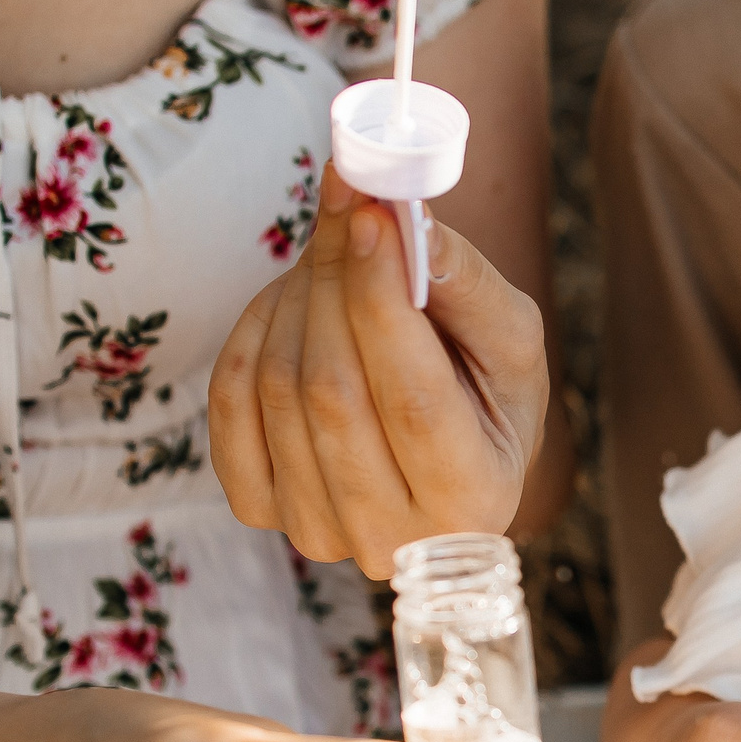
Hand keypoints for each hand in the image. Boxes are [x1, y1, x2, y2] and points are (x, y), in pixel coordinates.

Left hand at [210, 163, 548, 576]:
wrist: (449, 452)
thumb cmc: (489, 394)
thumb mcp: (510, 340)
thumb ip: (463, 282)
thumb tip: (400, 216)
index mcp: (471, 501)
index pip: (411, 400)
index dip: (381, 302)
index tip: (372, 216)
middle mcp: (389, 537)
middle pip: (330, 390)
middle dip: (334, 278)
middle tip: (348, 204)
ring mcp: (314, 529)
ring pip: (277, 385)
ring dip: (298, 295)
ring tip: (336, 255)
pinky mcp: (259, 506)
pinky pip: (231, 398)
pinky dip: (254, 330)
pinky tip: (294, 303)